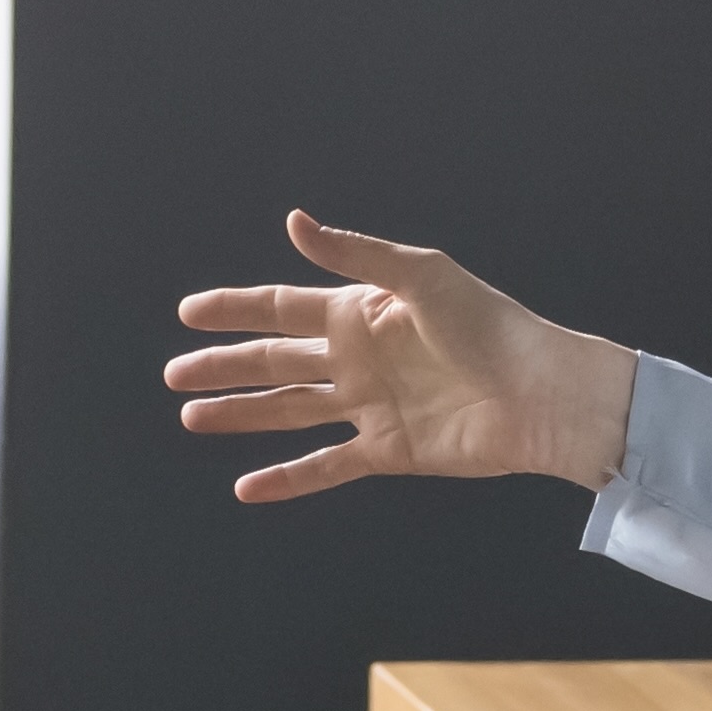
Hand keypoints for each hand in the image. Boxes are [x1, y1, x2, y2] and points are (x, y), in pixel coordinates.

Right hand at [167, 210, 637, 502]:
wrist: (539, 394)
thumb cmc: (490, 327)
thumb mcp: (421, 278)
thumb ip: (354, 257)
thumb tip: (294, 222)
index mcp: (361, 313)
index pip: (281, 307)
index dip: (235, 310)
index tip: (188, 312)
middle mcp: (358, 359)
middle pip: (274, 362)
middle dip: (224, 366)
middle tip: (172, 372)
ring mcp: (369, 407)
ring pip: (288, 412)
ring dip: (240, 414)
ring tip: (192, 417)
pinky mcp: (387, 452)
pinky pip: (325, 466)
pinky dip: (287, 480)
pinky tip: (248, 488)